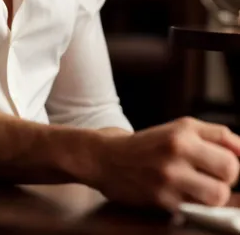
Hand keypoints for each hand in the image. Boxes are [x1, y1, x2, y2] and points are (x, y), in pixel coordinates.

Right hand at [94, 117, 239, 210]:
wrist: (108, 159)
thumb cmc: (150, 144)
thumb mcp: (180, 128)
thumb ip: (215, 135)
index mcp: (183, 132)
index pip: (231, 149)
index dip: (235, 160)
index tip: (226, 165)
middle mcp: (176, 151)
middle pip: (230, 171)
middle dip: (228, 178)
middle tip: (213, 176)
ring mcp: (170, 177)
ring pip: (218, 195)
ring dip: (215, 195)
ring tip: (201, 188)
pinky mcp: (163, 200)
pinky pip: (198, 209)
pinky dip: (196, 204)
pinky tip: (184, 194)